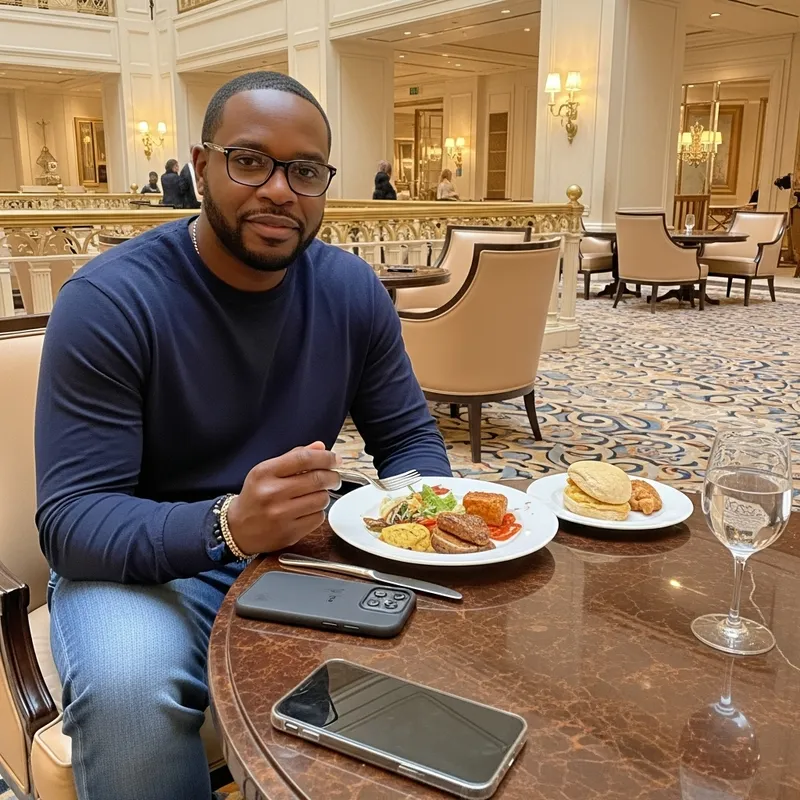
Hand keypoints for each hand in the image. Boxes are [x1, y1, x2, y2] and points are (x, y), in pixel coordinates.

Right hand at [226, 442, 340, 555]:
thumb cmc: (255, 496)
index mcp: (264, 473)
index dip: (325, 457)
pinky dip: (318, 512)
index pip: (303, 459)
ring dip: (324, 495)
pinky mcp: (289, 533)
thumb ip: (293, 457)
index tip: (335, 459)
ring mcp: (280, 515)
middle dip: (332, 476)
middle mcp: (271, 493)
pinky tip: (308, 510)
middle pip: (317, 479)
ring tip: (316, 494)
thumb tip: (320, 447)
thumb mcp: (267, 471)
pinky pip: (318, 518)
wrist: (238, 529)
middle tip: (334, 478)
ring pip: (322, 499)